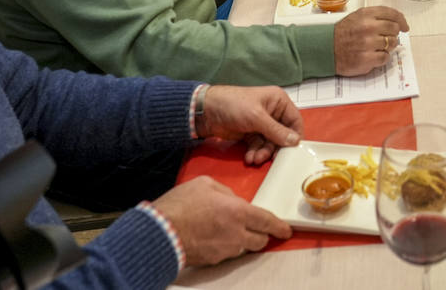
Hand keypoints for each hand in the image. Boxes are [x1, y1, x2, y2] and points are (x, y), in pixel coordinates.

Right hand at [151, 176, 290, 265]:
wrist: (159, 232)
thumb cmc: (180, 206)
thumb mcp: (205, 184)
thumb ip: (225, 192)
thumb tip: (232, 200)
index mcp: (238, 212)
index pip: (268, 222)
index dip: (279, 227)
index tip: (285, 230)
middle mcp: (236, 234)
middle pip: (260, 240)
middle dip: (262, 234)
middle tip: (258, 228)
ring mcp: (225, 250)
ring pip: (244, 248)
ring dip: (243, 240)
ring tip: (229, 230)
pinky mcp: (213, 260)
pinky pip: (227, 254)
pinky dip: (226, 246)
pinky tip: (214, 237)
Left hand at [199, 86, 303, 164]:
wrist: (206, 111)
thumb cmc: (233, 105)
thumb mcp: (257, 117)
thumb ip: (276, 131)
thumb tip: (295, 141)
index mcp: (278, 101)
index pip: (294, 120)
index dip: (294, 136)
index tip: (292, 151)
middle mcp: (272, 112)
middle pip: (282, 135)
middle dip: (274, 148)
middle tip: (269, 159)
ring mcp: (261, 123)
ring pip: (269, 143)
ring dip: (262, 153)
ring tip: (254, 159)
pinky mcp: (250, 133)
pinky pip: (258, 145)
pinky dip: (254, 152)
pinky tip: (249, 158)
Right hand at [332, 6, 409, 75]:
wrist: (326, 49)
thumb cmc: (343, 33)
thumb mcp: (357, 17)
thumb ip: (375, 17)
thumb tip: (397, 22)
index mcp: (366, 14)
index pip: (392, 14)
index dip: (401, 20)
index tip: (405, 26)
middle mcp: (368, 27)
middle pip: (394, 29)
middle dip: (393, 34)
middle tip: (388, 38)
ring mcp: (367, 43)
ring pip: (392, 44)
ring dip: (388, 46)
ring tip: (377, 46)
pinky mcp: (366, 59)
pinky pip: (385, 58)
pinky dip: (382, 57)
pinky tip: (374, 55)